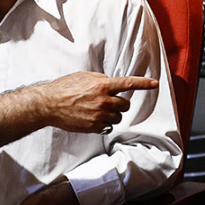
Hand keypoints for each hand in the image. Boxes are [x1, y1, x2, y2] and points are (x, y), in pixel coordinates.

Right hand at [30, 72, 157, 132]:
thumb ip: (101, 79)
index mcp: (102, 85)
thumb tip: (112, 83)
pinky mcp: (94, 127)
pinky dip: (103, 124)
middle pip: (125, 105)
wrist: (49, 105)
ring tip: (97, 111)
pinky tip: (91, 119)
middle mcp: (103, 100)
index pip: (128, 83)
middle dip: (120, 104)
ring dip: (112, 115)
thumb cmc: (65, 88)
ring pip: (118, 118)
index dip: (144, 83)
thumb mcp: (84, 76)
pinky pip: (108, 127)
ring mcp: (99, 115)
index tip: (155, 83)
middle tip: (109, 102)